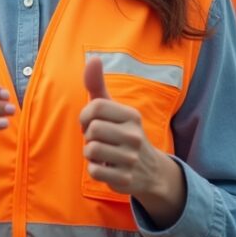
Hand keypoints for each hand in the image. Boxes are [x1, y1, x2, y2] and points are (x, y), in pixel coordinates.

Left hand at [80, 57, 184, 227]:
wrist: (150, 171)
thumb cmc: (122, 134)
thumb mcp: (112, 109)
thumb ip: (97, 85)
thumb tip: (93, 57)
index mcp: (131, 115)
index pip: (95, 107)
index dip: (85, 116)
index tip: (91, 123)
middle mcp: (134, 135)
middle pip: (92, 130)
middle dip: (88, 136)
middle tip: (98, 140)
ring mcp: (131, 158)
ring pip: (91, 150)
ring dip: (90, 154)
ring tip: (103, 153)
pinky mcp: (126, 179)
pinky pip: (94, 171)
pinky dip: (95, 169)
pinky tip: (107, 167)